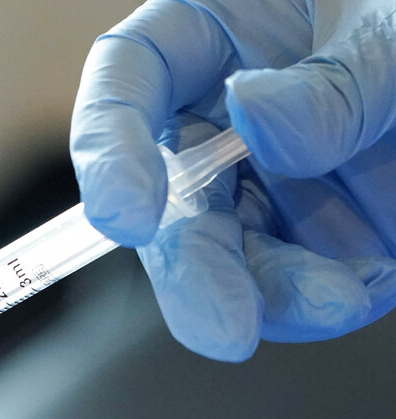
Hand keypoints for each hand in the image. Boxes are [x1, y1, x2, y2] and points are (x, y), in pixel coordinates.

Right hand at [70, 1, 395, 360]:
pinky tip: (371, 282)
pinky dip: (329, 297)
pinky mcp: (313, 227)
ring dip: (274, 293)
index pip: (126, 86)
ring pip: (232, 255)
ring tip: (338, 300)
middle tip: (223, 326)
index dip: (110, 153)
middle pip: (170, 200)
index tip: (132, 217)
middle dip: (195, 271)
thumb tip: (259, 118)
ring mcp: (265, 177)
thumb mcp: (385, 19)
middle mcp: (220, 116)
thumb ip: (331, 80)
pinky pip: (298, 279)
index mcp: (206, 37)